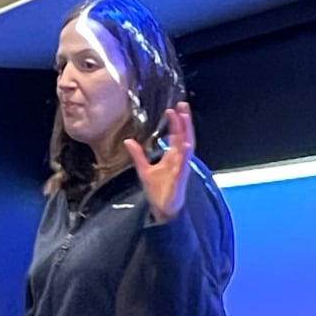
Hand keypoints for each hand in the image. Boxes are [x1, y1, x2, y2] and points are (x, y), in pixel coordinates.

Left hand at [124, 101, 194, 223]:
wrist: (162, 209)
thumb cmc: (158, 190)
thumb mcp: (144, 169)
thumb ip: (138, 155)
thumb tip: (128, 140)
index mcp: (172, 157)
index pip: (175, 135)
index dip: (174, 123)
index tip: (171, 109)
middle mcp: (179, 160)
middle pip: (184, 136)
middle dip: (184, 121)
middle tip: (182, 105)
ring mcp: (181, 168)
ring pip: (187, 146)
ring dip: (186, 132)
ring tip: (185, 118)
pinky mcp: (180, 178)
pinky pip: (183, 164)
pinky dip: (184, 154)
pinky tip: (184, 144)